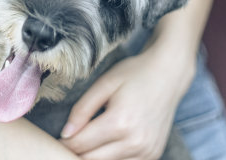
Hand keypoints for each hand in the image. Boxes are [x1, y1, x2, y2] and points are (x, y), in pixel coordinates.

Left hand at [60, 47, 193, 159]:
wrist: (169, 75)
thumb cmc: (135, 74)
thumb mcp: (105, 83)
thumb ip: (83, 108)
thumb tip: (66, 133)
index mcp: (120, 122)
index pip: (80, 144)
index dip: (63, 143)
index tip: (56, 138)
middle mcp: (135, 142)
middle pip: (91, 159)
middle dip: (75, 152)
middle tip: (69, 140)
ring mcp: (146, 151)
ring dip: (92, 157)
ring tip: (86, 142)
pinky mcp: (153, 155)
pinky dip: (111, 159)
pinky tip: (104, 147)